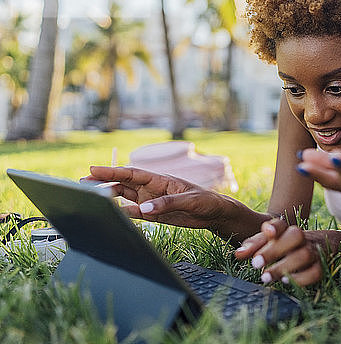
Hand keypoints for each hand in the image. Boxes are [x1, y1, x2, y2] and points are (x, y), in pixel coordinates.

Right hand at [83, 166, 227, 229]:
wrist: (214, 213)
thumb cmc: (205, 200)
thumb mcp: (189, 201)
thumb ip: (167, 203)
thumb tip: (143, 209)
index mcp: (160, 179)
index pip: (132, 173)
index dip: (112, 171)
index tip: (93, 170)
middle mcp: (152, 188)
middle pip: (123, 183)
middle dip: (104, 182)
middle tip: (83, 182)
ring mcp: (150, 200)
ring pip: (125, 196)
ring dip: (109, 195)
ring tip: (92, 196)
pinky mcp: (153, 214)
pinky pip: (133, 212)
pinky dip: (121, 212)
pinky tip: (110, 212)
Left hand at [234, 219, 321, 285]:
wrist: (322, 245)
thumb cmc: (287, 245)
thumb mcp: (270, 242)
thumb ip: (254, 245)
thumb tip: (238, 254)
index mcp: (287, 230)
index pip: (282, 224)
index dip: (275, 227)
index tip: (267, 233)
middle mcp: (302, 237)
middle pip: (295, 236)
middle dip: (275, 250)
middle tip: (255, 264)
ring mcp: (313, 251)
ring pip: (304, 255)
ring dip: (283, 267)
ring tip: (265, 277)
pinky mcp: (321, 266)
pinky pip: (315, 272)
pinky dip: (300, 278)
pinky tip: (285, 280)